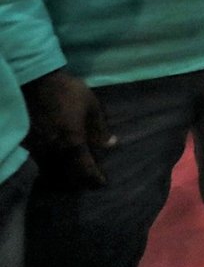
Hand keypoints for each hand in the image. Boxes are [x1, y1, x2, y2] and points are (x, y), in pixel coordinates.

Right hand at [22, 69, 112, 187]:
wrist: (36, 82)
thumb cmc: (68, 92)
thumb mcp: (92, 106)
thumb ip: (100, 128)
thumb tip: (111, 144)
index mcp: (73, 141)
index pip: (84, 169)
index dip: (94, 179)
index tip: (101, 184)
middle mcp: (54, 150)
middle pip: (67, 177)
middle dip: (79, 182)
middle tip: (89, 182)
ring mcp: (38, 149)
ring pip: (52, 173)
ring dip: (64, 178)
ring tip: (75, 176)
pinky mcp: (28, 145)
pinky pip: (41, 164)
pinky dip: (51, 169)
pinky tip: (58, 165)